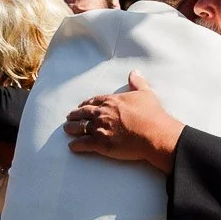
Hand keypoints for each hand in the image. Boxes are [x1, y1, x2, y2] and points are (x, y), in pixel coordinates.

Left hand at [63, 71, 183, 172]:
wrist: (154, 134)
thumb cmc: (151, 115)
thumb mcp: (146, 93)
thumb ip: (138, 83)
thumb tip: (134, 73)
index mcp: (111, 101)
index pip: (93, 101)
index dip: (86, 104)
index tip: (81, 106)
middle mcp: (102, 114)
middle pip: (83, 113)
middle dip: (75, 115)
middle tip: (69, 117)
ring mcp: (100, 129)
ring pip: (80, 128)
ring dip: (71, 128)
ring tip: (67, 129)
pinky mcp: (100, 144)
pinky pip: (83, 144)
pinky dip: (76, 145)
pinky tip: (72, 146)